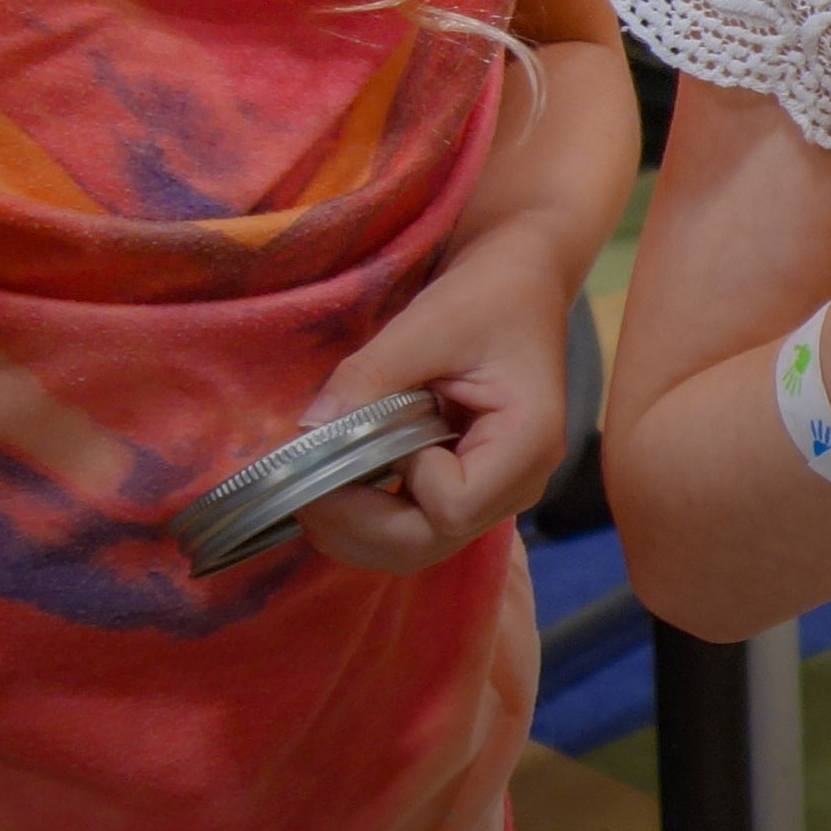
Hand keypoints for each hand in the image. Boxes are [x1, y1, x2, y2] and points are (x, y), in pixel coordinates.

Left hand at [297, 246, 573, 571]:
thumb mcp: (428, 323)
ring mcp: (496, 494)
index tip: (380, 427)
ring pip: (415, 548)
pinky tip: (339, 482)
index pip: (452, 509)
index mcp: (527, 444)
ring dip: (354, 528)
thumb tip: (308, 431)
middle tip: (304, 484)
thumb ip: (371, 376)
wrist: (518, 282)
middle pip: (427, 544)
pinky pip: (414, 527)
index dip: (402, 480)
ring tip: (312, 486)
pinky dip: (367, 516)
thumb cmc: (488, 295)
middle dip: (355, 523)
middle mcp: (519, 485)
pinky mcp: (470, 489)